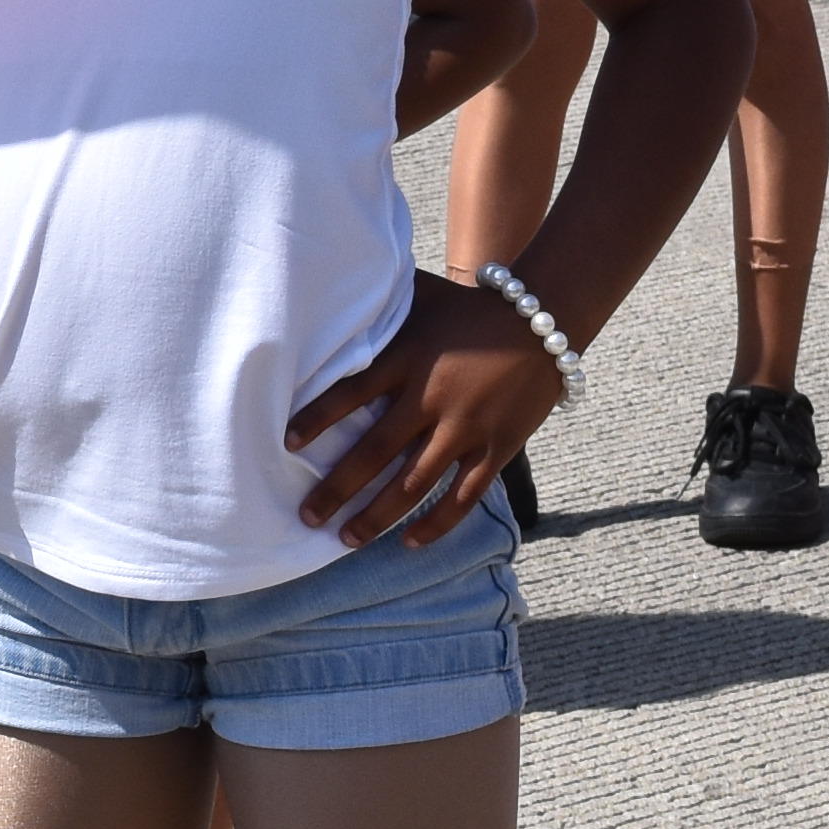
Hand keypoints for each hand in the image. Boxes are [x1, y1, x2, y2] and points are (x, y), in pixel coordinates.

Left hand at [280, 271, 566, 550]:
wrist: (542, 321)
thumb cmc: (470, 307)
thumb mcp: (421, 298)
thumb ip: (379, 306)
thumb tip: (331, 286)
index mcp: (408, 358)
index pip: (351, 391)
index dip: (317, 418)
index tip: (286, 444)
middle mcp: (433, 396)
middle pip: (375, 451)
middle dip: (336, 489)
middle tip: (306, 516)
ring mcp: (466, 426)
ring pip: (413, 484)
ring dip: (377, 516)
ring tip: (346, 539)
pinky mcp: (496, 447)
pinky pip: (462, 496)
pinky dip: (435, 523)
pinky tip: (409, 542)